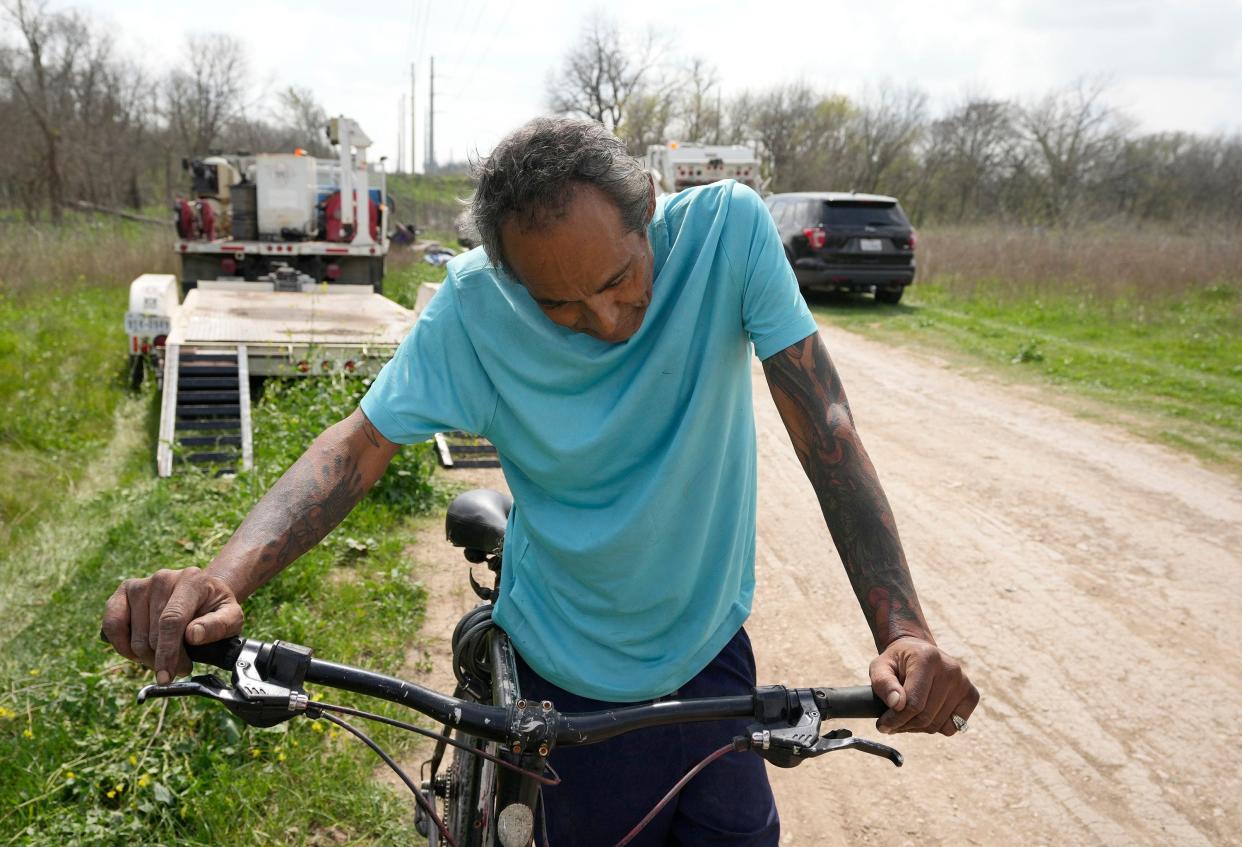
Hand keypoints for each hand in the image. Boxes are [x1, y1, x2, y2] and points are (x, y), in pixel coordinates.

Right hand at [101, 567, 242, 683]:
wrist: (202, 593)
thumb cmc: (216, 608)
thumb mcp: (231, 617)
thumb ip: (218, 626)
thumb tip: (193, 635)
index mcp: (191, 580)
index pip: (171, 621)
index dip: (167, 653)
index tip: (167, 676)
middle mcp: (162, 578)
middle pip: (152, 634)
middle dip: (163, 660)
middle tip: (178, 668)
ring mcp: (140, 584)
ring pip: (134, 637)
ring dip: (147, 657)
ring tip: (165, 657)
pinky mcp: (123, 593)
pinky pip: (111, 626)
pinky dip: (122, 646)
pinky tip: (138, 652)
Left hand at [869, 637, 977, 735]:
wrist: (917, 652)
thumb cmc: (897, 662)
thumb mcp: (880, 667)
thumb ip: (883, 684)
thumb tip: (896, 704)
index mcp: (927, 659)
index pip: (914, 704)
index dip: (895, 720)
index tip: (883, 725)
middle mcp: (950, 669)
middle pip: (926, 717)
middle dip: (905, 725)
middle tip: (892, 724)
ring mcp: (963, 682)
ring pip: (939, 725)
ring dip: (918, 728)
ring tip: (906, 717)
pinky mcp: (971, 694)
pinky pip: (954, 726)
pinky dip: (937, 727)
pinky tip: (926, 713)